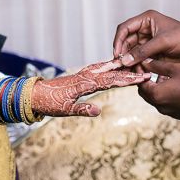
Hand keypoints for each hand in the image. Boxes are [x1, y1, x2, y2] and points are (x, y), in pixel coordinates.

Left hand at [32, 59, 149, 117]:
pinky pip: (98, 69)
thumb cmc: (49, 103)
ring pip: (106, 69)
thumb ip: (82, 110)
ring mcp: (83, 74)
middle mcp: (85, 76)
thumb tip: (98, 112)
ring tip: (136, 67)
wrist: (34, 94)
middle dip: (129, 73)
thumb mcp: (64, 110)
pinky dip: (109, 67)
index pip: (110, 81)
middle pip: (111, 73)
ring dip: (121, 69)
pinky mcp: (80, 76)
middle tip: (146, 72)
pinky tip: (114, 67)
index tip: (141, 78)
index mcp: (84, 84)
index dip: (126, 80)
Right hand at [112, 10, 179, 68]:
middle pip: (126, 42)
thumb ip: (144, 50)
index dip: (118, 41)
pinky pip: (139, 61)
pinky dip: (136, 67)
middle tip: (120, 66)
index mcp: (147, 20)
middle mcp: (145, 30)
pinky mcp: (152, 55)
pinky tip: (136, 73)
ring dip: (129, 62)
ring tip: (128, 72)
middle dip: (122, 54)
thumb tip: (125, 60)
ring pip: (131, 53)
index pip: (125, 28)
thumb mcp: (164, 42)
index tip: (116, 54)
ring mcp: (148, 43)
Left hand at [137, 59, 179, 121]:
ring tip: (166, 78)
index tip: (144, 66)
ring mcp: (171, 113)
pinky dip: (168, 97)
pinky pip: (169, 106)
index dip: (141, 74)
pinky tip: (177, 88)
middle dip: (148, 83)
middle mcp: (161, 107)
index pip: (140, 85)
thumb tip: (145, 63)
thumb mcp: (175, 68)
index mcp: (157, 95)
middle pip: (147, 94)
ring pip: (158, 101)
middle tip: (152, 71)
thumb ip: (157, 66)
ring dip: (158, 90)